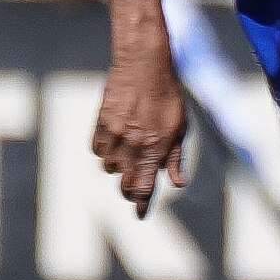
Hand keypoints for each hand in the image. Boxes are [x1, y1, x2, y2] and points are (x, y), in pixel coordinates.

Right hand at [93, 46, 194, 212]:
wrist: (144, 64)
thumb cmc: (168, 95)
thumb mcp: (181, 127)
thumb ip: (176, 157)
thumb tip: (177, 183)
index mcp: (155, 149)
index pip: (146, 188)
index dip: (143, 205)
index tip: (141, 215)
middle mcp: (133, 146)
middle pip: (126, 185)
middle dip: (132, 190)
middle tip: (137, 187)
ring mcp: (114, 136)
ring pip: (110, 168)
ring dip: (120, 168)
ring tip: (131, 156)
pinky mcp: (100, 124)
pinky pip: (98, 150)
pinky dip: (105, 152)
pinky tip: (116, 143)